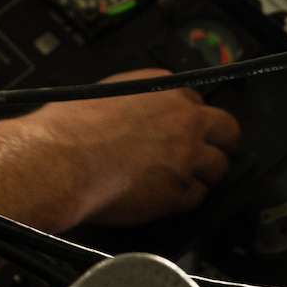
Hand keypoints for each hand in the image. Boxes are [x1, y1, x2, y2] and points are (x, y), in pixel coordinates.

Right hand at [19, 69, 239, 225]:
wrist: (59, 161)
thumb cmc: (70, 129)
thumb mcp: (107, 93)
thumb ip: (140, 100)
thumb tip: (144, 111)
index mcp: (164, 88)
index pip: (199, 103)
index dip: (193, 121)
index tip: (186, 130)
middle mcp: (183, 120)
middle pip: (227, 131)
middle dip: (218, 143)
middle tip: (204, 153)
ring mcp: (185, 157)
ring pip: (218, 167)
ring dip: (203, 174)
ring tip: (179, 179)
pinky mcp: (177, 192)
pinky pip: (196, 197)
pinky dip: (184, 198)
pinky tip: (163, 195)